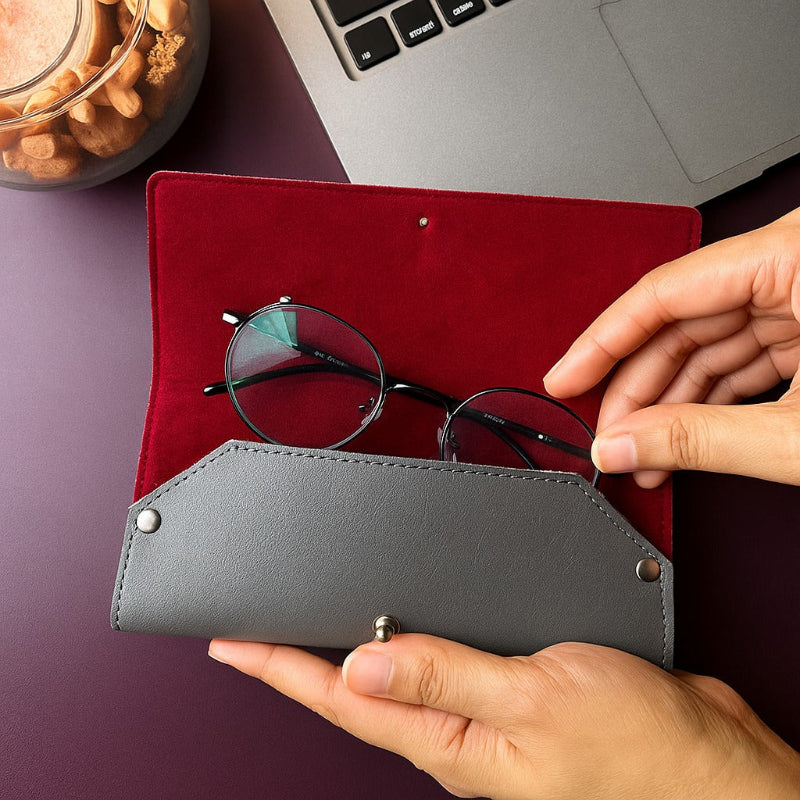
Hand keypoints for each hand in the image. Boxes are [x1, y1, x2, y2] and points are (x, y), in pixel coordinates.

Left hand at [207, 636, 799, 798]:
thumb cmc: (634, 749)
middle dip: (304, 659)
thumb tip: (359, 667)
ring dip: (354, 648)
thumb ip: (445, 676)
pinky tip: (407, 626)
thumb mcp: (533, 699)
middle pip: (359, 691)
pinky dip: (415, 639)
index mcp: (450, 739)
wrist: (706, 761)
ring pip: (400, 675)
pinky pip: (445, 663)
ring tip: (313, 623)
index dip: (281, 668)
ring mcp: (485, 714)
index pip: (341, 701)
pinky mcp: (513, 693)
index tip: (235, 641)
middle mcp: (458, 731)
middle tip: (259, 628)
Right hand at [544, 206, 799, 486]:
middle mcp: (798, 263)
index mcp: (798, 256)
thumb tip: (618, 445)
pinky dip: (712, 400)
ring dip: (672, 404)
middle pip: (682, 322)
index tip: (565, 379)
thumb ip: (699, 439)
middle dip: (639, 389)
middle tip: (608, 436)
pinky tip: (681, 439)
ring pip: (708, 343)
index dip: (602, 343)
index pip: (665, 293)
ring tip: (644, 454)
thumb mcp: (798, 434)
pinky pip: (742, 354)